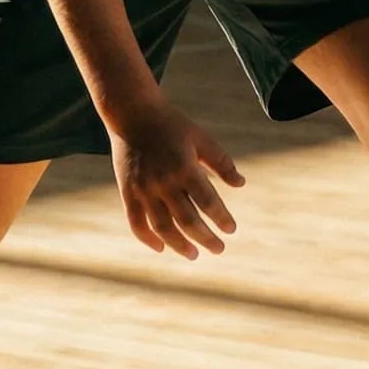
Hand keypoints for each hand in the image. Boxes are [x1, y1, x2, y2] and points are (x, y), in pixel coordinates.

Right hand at [109, 103, 243, 258]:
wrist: (132, 113)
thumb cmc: (172, 125)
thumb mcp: (201, 138)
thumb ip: (222, 162)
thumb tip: (241, 184)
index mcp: (185, 167)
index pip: (208, 202)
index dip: (221, 219)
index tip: (231, 229)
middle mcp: (164, 181)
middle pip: (188, 221)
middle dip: (206, 238)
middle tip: (219, 248)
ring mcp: (143, 189)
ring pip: (163, 228)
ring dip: (179, 245)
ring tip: (193, 254)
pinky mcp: (127, 192)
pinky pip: (136, 223)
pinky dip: (148, 239)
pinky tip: (161, 247)